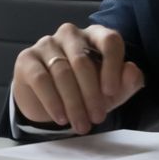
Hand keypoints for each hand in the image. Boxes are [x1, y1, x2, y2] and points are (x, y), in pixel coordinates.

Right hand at [13, 23, 144, 132]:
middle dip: (91, 94)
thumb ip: (128, 82)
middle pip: (82, 60)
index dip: (112, 65)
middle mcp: (70, 34)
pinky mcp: (27, 58)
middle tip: (96, 119)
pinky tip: (61, 117)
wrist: (51, 103)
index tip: (112, 92)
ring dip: (73, 103)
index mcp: (95, 35)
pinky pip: (41, 79)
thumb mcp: (112, 91)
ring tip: (80, 125)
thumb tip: (131, 70)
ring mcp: (46, 43)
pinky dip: (53, 102)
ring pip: (61, 72)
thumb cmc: (86, 91)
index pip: (109, 40)